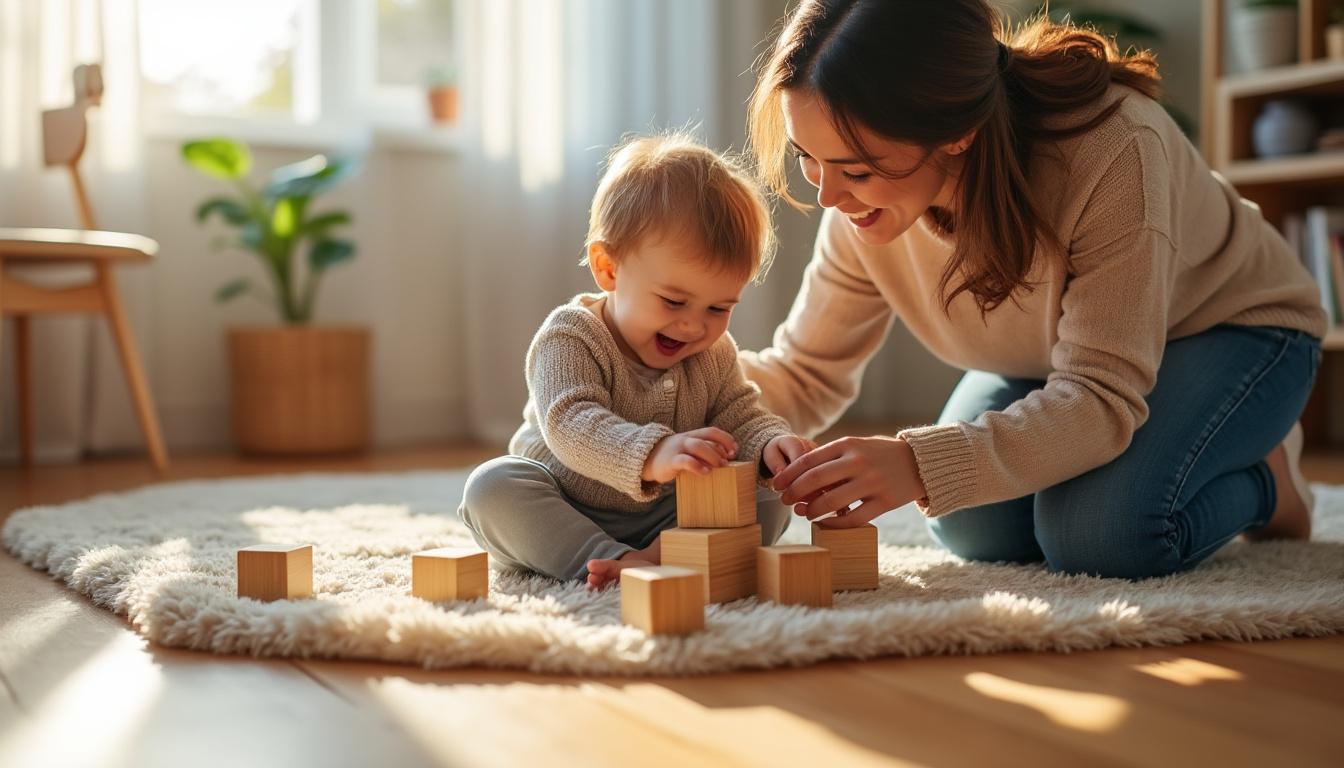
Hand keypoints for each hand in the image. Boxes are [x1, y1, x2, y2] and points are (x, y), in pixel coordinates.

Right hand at [642, 427, 736, 483]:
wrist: (647, 459)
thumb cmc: (674, 456)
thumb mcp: (689, 451)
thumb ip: (704, 451)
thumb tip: (725, 458)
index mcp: (692, 435)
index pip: (712, 431)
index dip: (726, 439)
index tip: (734, 451)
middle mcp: (686, 439)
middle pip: (706, 438)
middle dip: (720, 449)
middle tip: (728, 462)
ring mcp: (677, 449)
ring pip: (697, 446)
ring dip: (712, 455)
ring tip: (720, 467)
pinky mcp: (670, 461)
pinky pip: (685, 461)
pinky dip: (697, 466)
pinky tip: (705, 472)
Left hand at [770, 435, 925, 527]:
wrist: (921, 462)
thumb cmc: (880, 454)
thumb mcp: (857, 445)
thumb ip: (831, 456)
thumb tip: (796, 472)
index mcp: (848, 444)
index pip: (808, 460)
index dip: (787, 475)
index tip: (776, 485)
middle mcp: (859, 462)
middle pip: (814, 481)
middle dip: (793, 493)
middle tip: (784, 501)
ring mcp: (873, 482)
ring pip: (831, 502)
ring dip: (811, 510)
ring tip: (804, 512)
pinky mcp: (885, 502)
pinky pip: (853, 518)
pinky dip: (834, 524)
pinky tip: (824, 523)